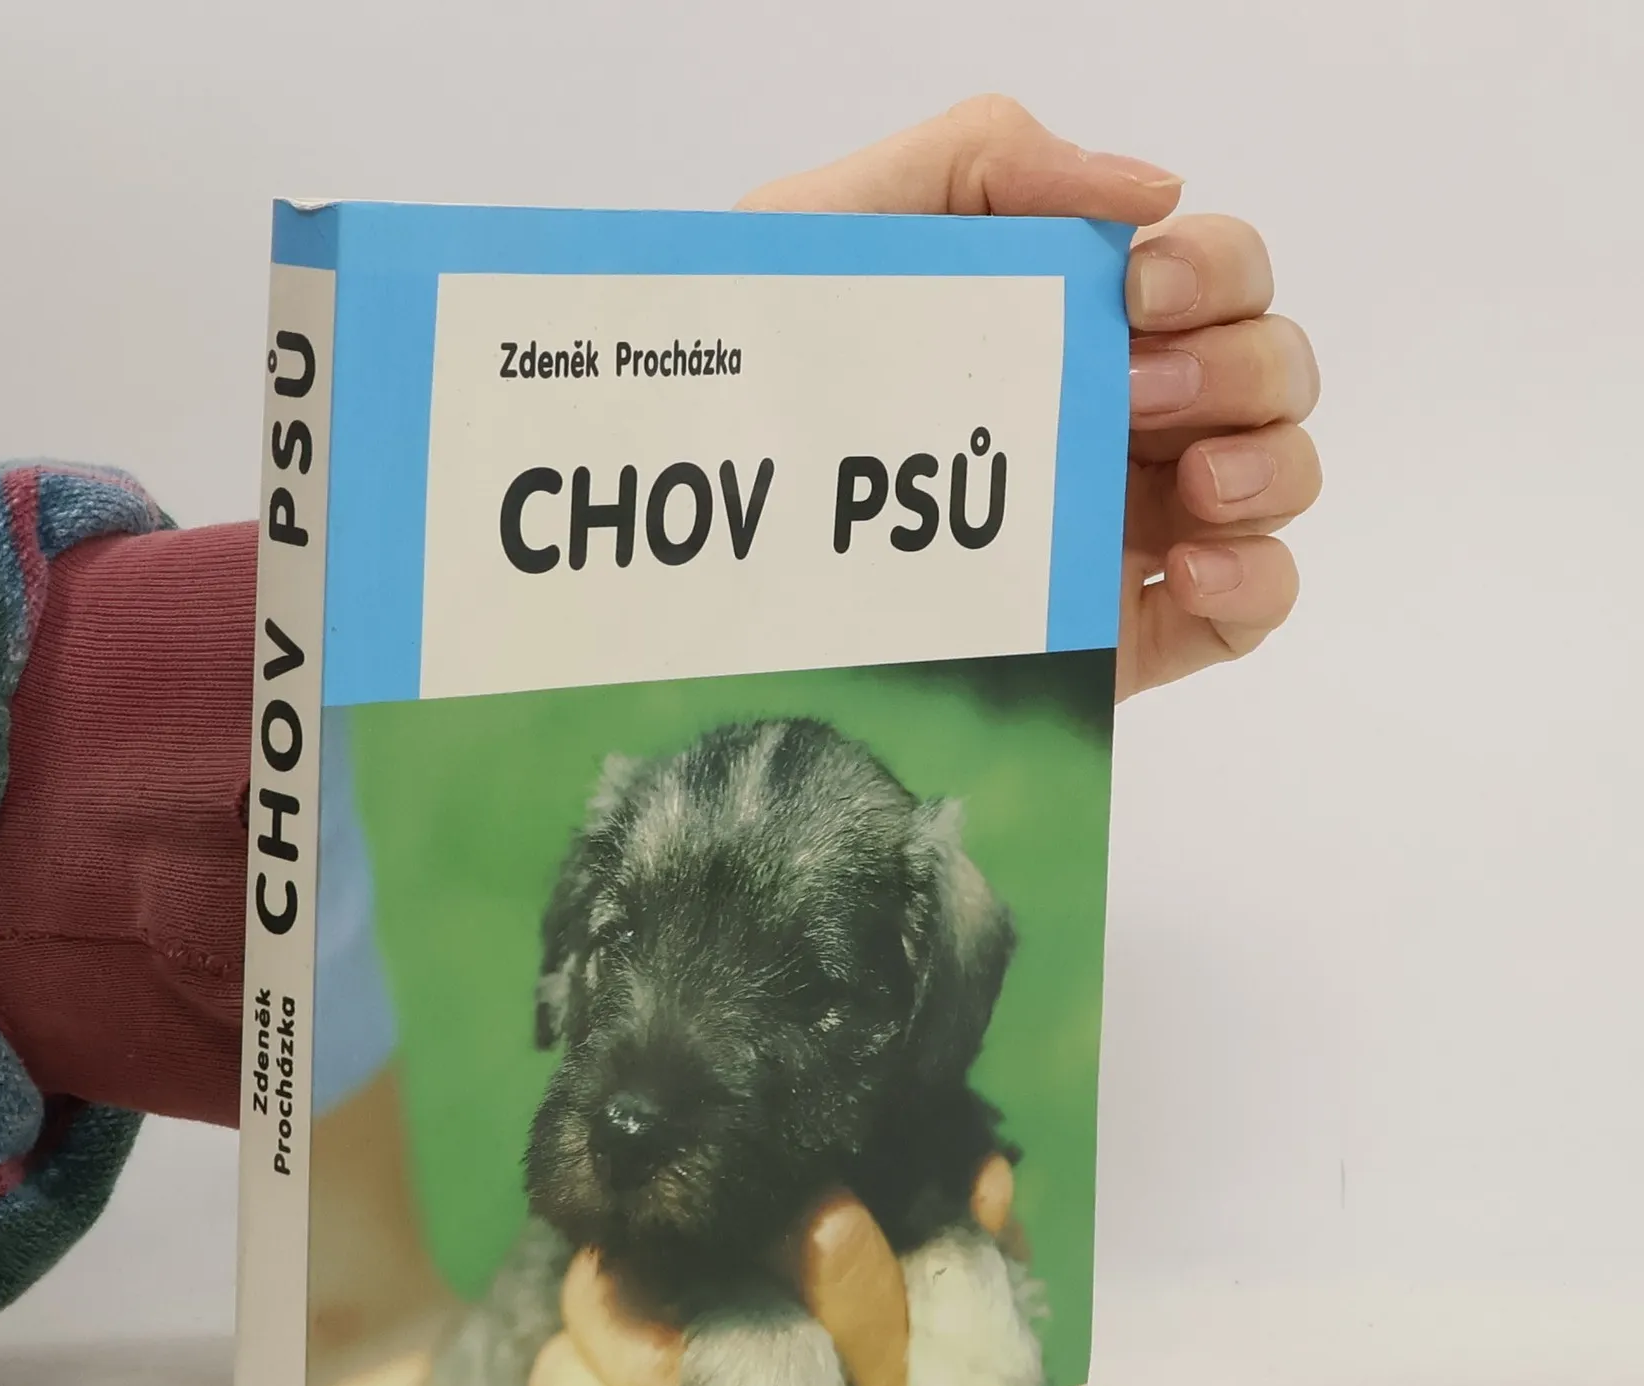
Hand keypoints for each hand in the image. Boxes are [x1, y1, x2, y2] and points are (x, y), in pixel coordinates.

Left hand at [740, 96, 1320, 699]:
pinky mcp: (1119, 634)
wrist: (702, 521)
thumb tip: (1151, 192)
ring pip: (1278, 479)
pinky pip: (1246, 610)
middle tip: (1132, 390)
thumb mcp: (846, 220)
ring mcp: (1126, 528)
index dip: (1214, 268)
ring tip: (1192, 488)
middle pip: (1269, 369)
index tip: (1138, 291)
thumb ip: (985, 156)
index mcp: (1077, 324)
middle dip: (1239, 366)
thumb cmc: (767, 364)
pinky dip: (1258, 580)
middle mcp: (1121, 419)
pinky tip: (1193, 568)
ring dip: (1270, 466)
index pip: (1214, 275)